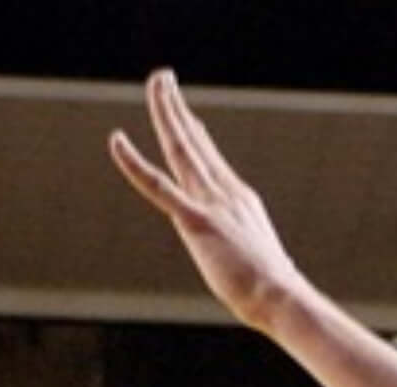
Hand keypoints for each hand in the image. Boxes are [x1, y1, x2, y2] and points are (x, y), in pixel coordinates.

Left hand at [110, 70, 302, 331]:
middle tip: (164, 78)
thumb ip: (245, 251)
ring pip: (180, 148)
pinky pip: (158, 186)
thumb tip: (252, 259)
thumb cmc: (272, 293)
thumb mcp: (258, 262)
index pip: (211, 159)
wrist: (280, 298)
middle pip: (195, 141)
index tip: (185, 115)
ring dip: (166, 112)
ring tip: (157, 83)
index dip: (195, 133)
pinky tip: (117, 141)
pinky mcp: (196, 221)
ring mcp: (211, 203)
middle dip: (177, 108)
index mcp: (240, 201)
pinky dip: (135, 163)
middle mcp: (225, 192)